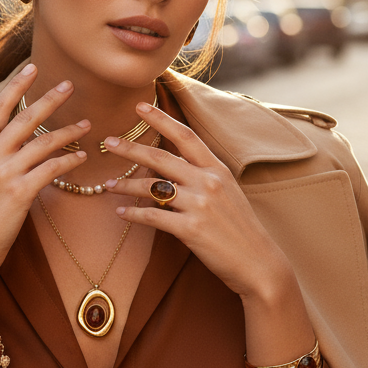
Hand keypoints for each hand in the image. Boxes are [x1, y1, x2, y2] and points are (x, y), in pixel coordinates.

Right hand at [0, 64, 91, 309]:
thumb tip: (15, 144)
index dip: (16, 86)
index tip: (33, 67)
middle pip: (24, 117)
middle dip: (50, 99)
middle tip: (70, 85)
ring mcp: (3, 173)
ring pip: (43, 141)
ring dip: (69, 131)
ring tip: (87, 125)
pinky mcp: (19, 192)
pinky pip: (52, 168)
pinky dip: (69, 160)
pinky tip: (82, 157)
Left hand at [102, 101, 290, 299]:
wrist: (258, 261)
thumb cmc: (239, 228)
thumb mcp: (227, 192)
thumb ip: (202, 176)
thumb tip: (171, 164)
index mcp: (217, 169)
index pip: (186, 135)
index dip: (161, 119)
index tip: (140, 106)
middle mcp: (208, 182)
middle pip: (161, 157)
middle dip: (131, 148)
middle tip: (108, 142)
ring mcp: (199, 204)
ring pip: (152, 187)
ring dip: (126, 185)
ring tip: (109, 184)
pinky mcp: (190, 228)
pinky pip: (152, 216)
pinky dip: (133, 214)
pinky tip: (121, 212)